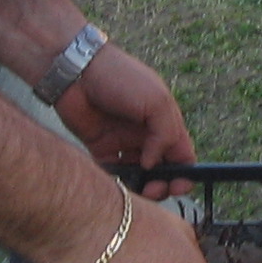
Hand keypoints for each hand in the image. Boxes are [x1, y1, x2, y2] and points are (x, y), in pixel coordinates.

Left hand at [57, 45, 194, 199]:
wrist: (76, 71)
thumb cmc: (120, 78)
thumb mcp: (156, 101)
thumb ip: (166, 134)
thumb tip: (154, 165)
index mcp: (164, 121)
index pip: (182, 154)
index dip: (185, 173)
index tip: (179, 187)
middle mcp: (145, 134)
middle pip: (161, 169)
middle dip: (162, 185)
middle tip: (154, 191)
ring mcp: (123, 142)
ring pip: (138, 175)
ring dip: (141, 187)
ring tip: (136, 190)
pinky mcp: (100, 148)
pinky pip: (113, 173)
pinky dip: (118, 182)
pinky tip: (118, 183)